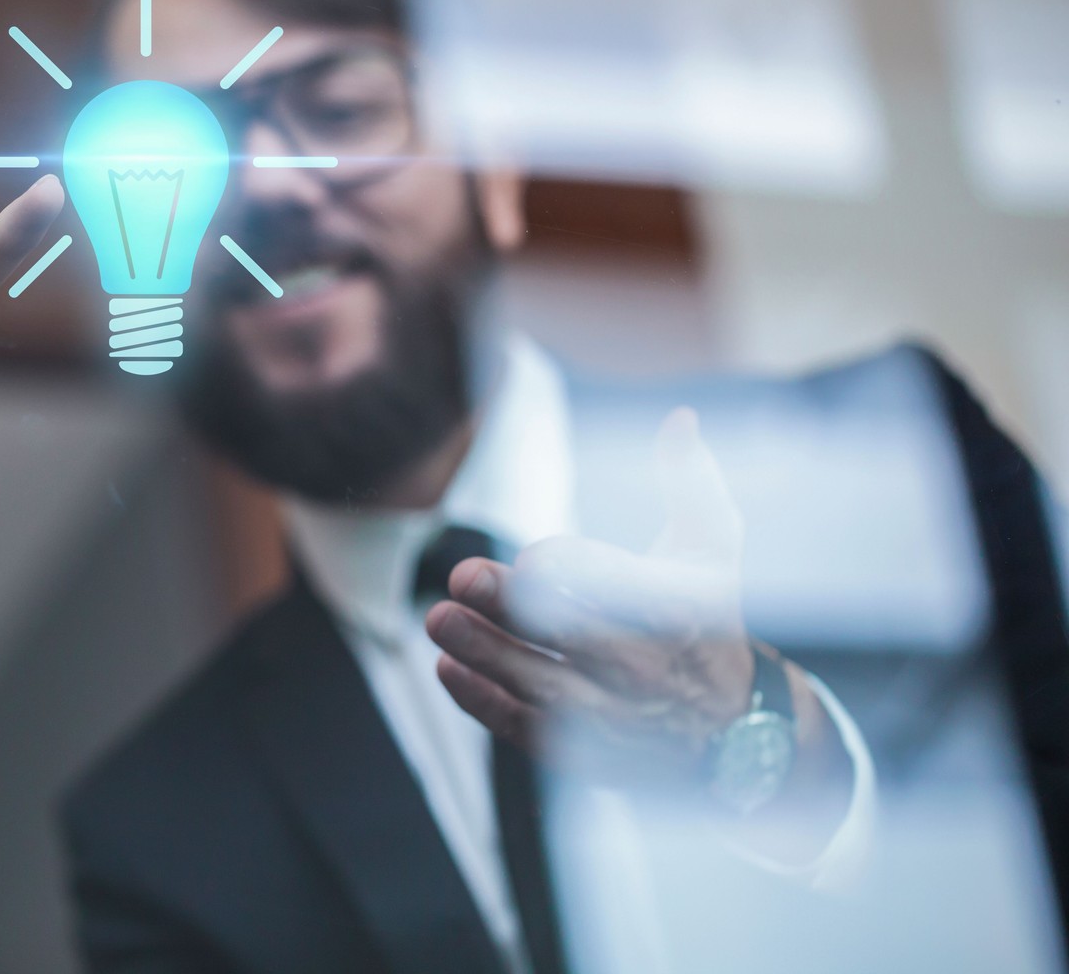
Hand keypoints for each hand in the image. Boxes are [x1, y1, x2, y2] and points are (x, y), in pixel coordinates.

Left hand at [426, 407, 756, 786]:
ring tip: (437, 620)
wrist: (734, 730)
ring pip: (545, 688)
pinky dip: (485, 703)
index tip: (537, 559)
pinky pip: (529, 731)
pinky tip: (446, 667)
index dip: (569, 568)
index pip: (617, 584)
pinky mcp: (586, 753)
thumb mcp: (714, 547)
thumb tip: (680, 417)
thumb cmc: (710, 616)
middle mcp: (647, 666)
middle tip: (461, 577)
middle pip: (576, 637)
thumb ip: (691, 480)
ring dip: (488, 655)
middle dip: (517, 608)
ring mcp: (616, 715)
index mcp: (676, 608)